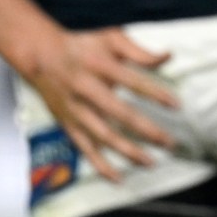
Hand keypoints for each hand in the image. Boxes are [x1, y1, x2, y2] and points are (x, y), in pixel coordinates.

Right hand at [24, 27, 176, 182]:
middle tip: (170, 143)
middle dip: (147, 130)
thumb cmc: (81, 44)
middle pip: (120, 114)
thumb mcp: (110, 37)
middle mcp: (86, 90)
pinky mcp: (67, 124)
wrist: (40, 55)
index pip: (133, 82)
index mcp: (100, 66)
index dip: (155, 94)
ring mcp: (75, 110)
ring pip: (103, 136)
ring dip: (127, 152)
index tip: (177, 105)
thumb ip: (139, 51)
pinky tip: (119, 178)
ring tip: (151, 163)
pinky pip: (84, 148)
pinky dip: (100, 165)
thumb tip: (169, 56)